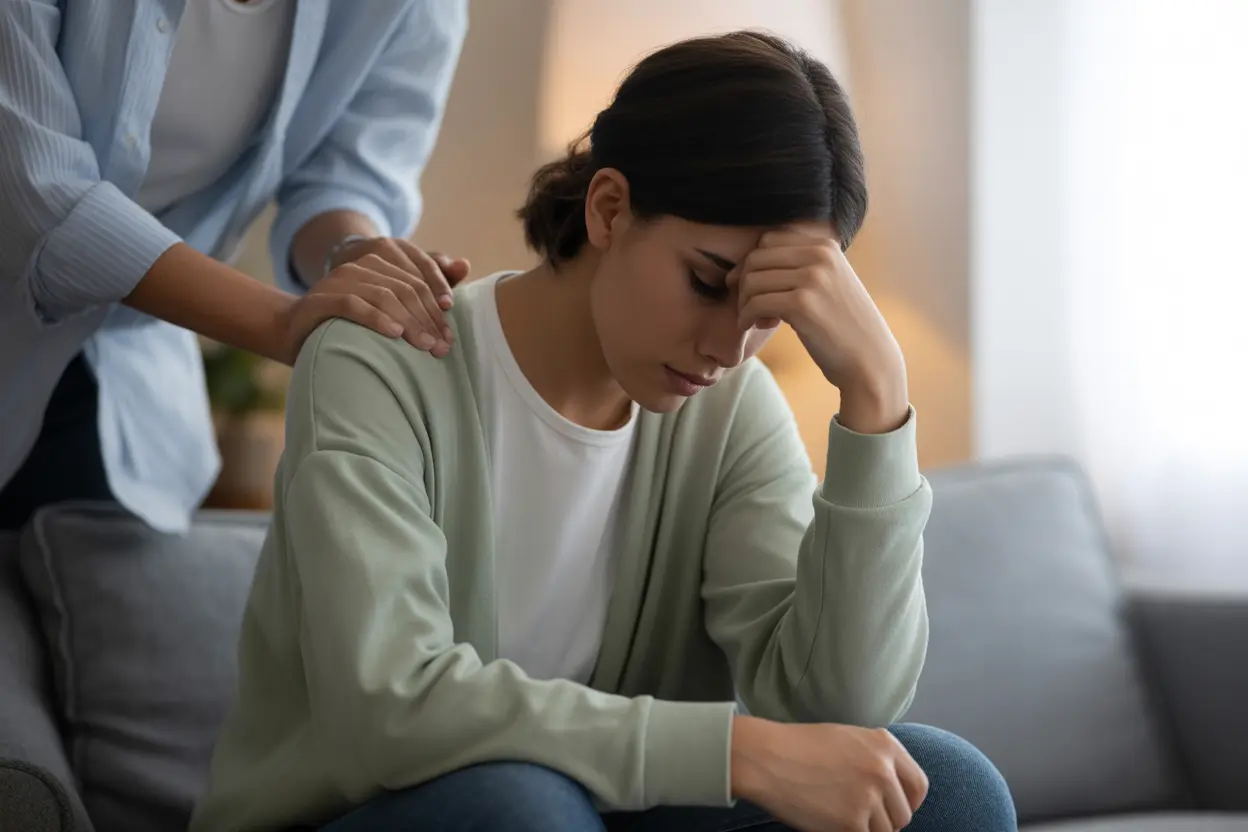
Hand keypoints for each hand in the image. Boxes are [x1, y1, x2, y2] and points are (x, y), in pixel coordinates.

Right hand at [277, 237, 470, 363]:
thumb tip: (466, 264)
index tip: (451, 325)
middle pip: (406, 289)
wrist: (299, 327)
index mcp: (384, 258)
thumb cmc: (357, 318)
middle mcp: (363, 263)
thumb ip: (427, 285)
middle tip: (443, 347)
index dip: (438, 299)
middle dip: (428, 319)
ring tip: (425, 345)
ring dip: (409, 323)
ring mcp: (341, 278)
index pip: (420, 276)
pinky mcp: (322, 297)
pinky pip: (354, 304)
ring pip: (384, 296)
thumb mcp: (392, 301)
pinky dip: (377, 319)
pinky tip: (394, 334)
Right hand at [731, 716, 927, 831]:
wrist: (768, 758)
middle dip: (886, 820)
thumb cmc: (801, 746)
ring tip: (839, 814)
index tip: (896, 809)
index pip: (919, 786)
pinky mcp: (852, 822)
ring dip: (866, 829)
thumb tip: (894, 792)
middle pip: (904, 814)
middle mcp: (883, 770)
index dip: (910, 802)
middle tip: (859, 815)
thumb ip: (876, 759)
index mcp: (885, 745)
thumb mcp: (848, 738)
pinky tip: (830, 821)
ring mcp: (869, 797)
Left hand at [733, 229, 907, 432]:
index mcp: (825, 245)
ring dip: (744, 302)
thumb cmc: (841, 325)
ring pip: (752, 280)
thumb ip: (799, 265)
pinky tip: (752, 326)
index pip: (768, 240)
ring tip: (755, 319)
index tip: (753, 289)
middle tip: (750, 307)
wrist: (870, 359)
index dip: (751, 264)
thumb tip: (748, 259)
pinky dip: (746, 316)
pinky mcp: (803, 304)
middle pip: (756, 258)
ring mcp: (812, 277)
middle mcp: (820, 254)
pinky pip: (756, 303)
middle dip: (744, 283)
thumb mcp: (827, 283)